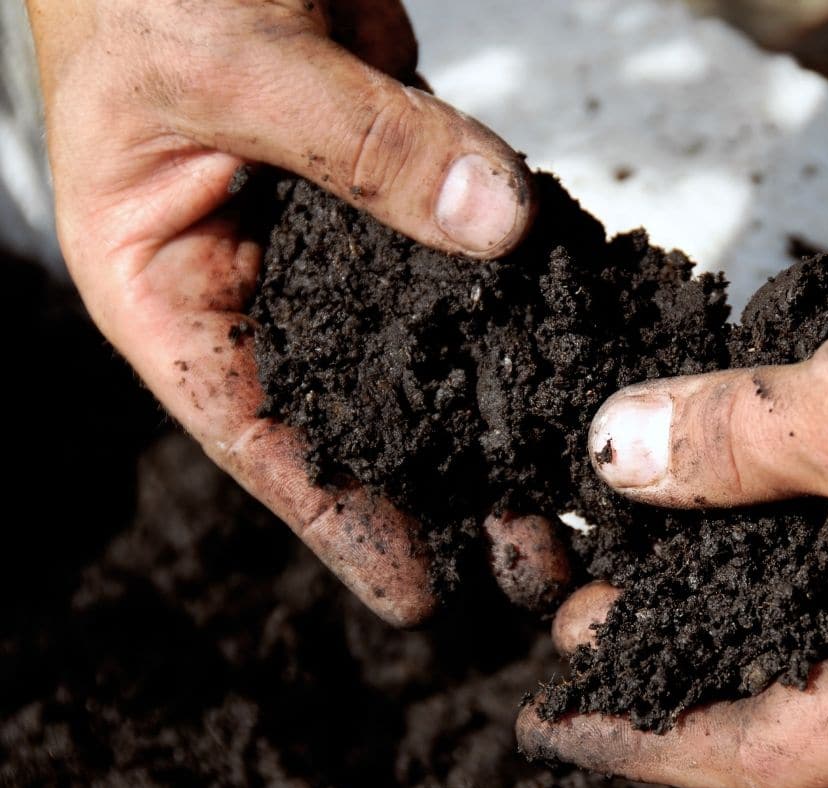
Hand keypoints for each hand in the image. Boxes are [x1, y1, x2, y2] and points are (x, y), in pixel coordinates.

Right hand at [26, 0, 561, 622]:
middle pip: (352, 406)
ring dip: (489, 405)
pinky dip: (514, 293)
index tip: (418, 592)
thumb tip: (497, 225)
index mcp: (167, 281)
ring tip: (565, 480)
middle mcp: (252, 272)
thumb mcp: (231, 64)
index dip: (336, 520)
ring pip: (418, 337)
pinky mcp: (395, 171)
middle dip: (439, 484)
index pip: (254, 432)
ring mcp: (330, 226)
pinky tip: (570, 347)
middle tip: (531, 554)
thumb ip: (363, 147)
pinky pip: (462, 244)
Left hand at [517, 110, 827, 787]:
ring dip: (733, 585)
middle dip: (684, 656)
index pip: (767, 755)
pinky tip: (741, 490)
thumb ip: (730, 441)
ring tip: (644, 558)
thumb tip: (619, 449)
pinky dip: (792, 529)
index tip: (566, 717)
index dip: (653, 740)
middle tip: (590, 625)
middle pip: (795, 690)